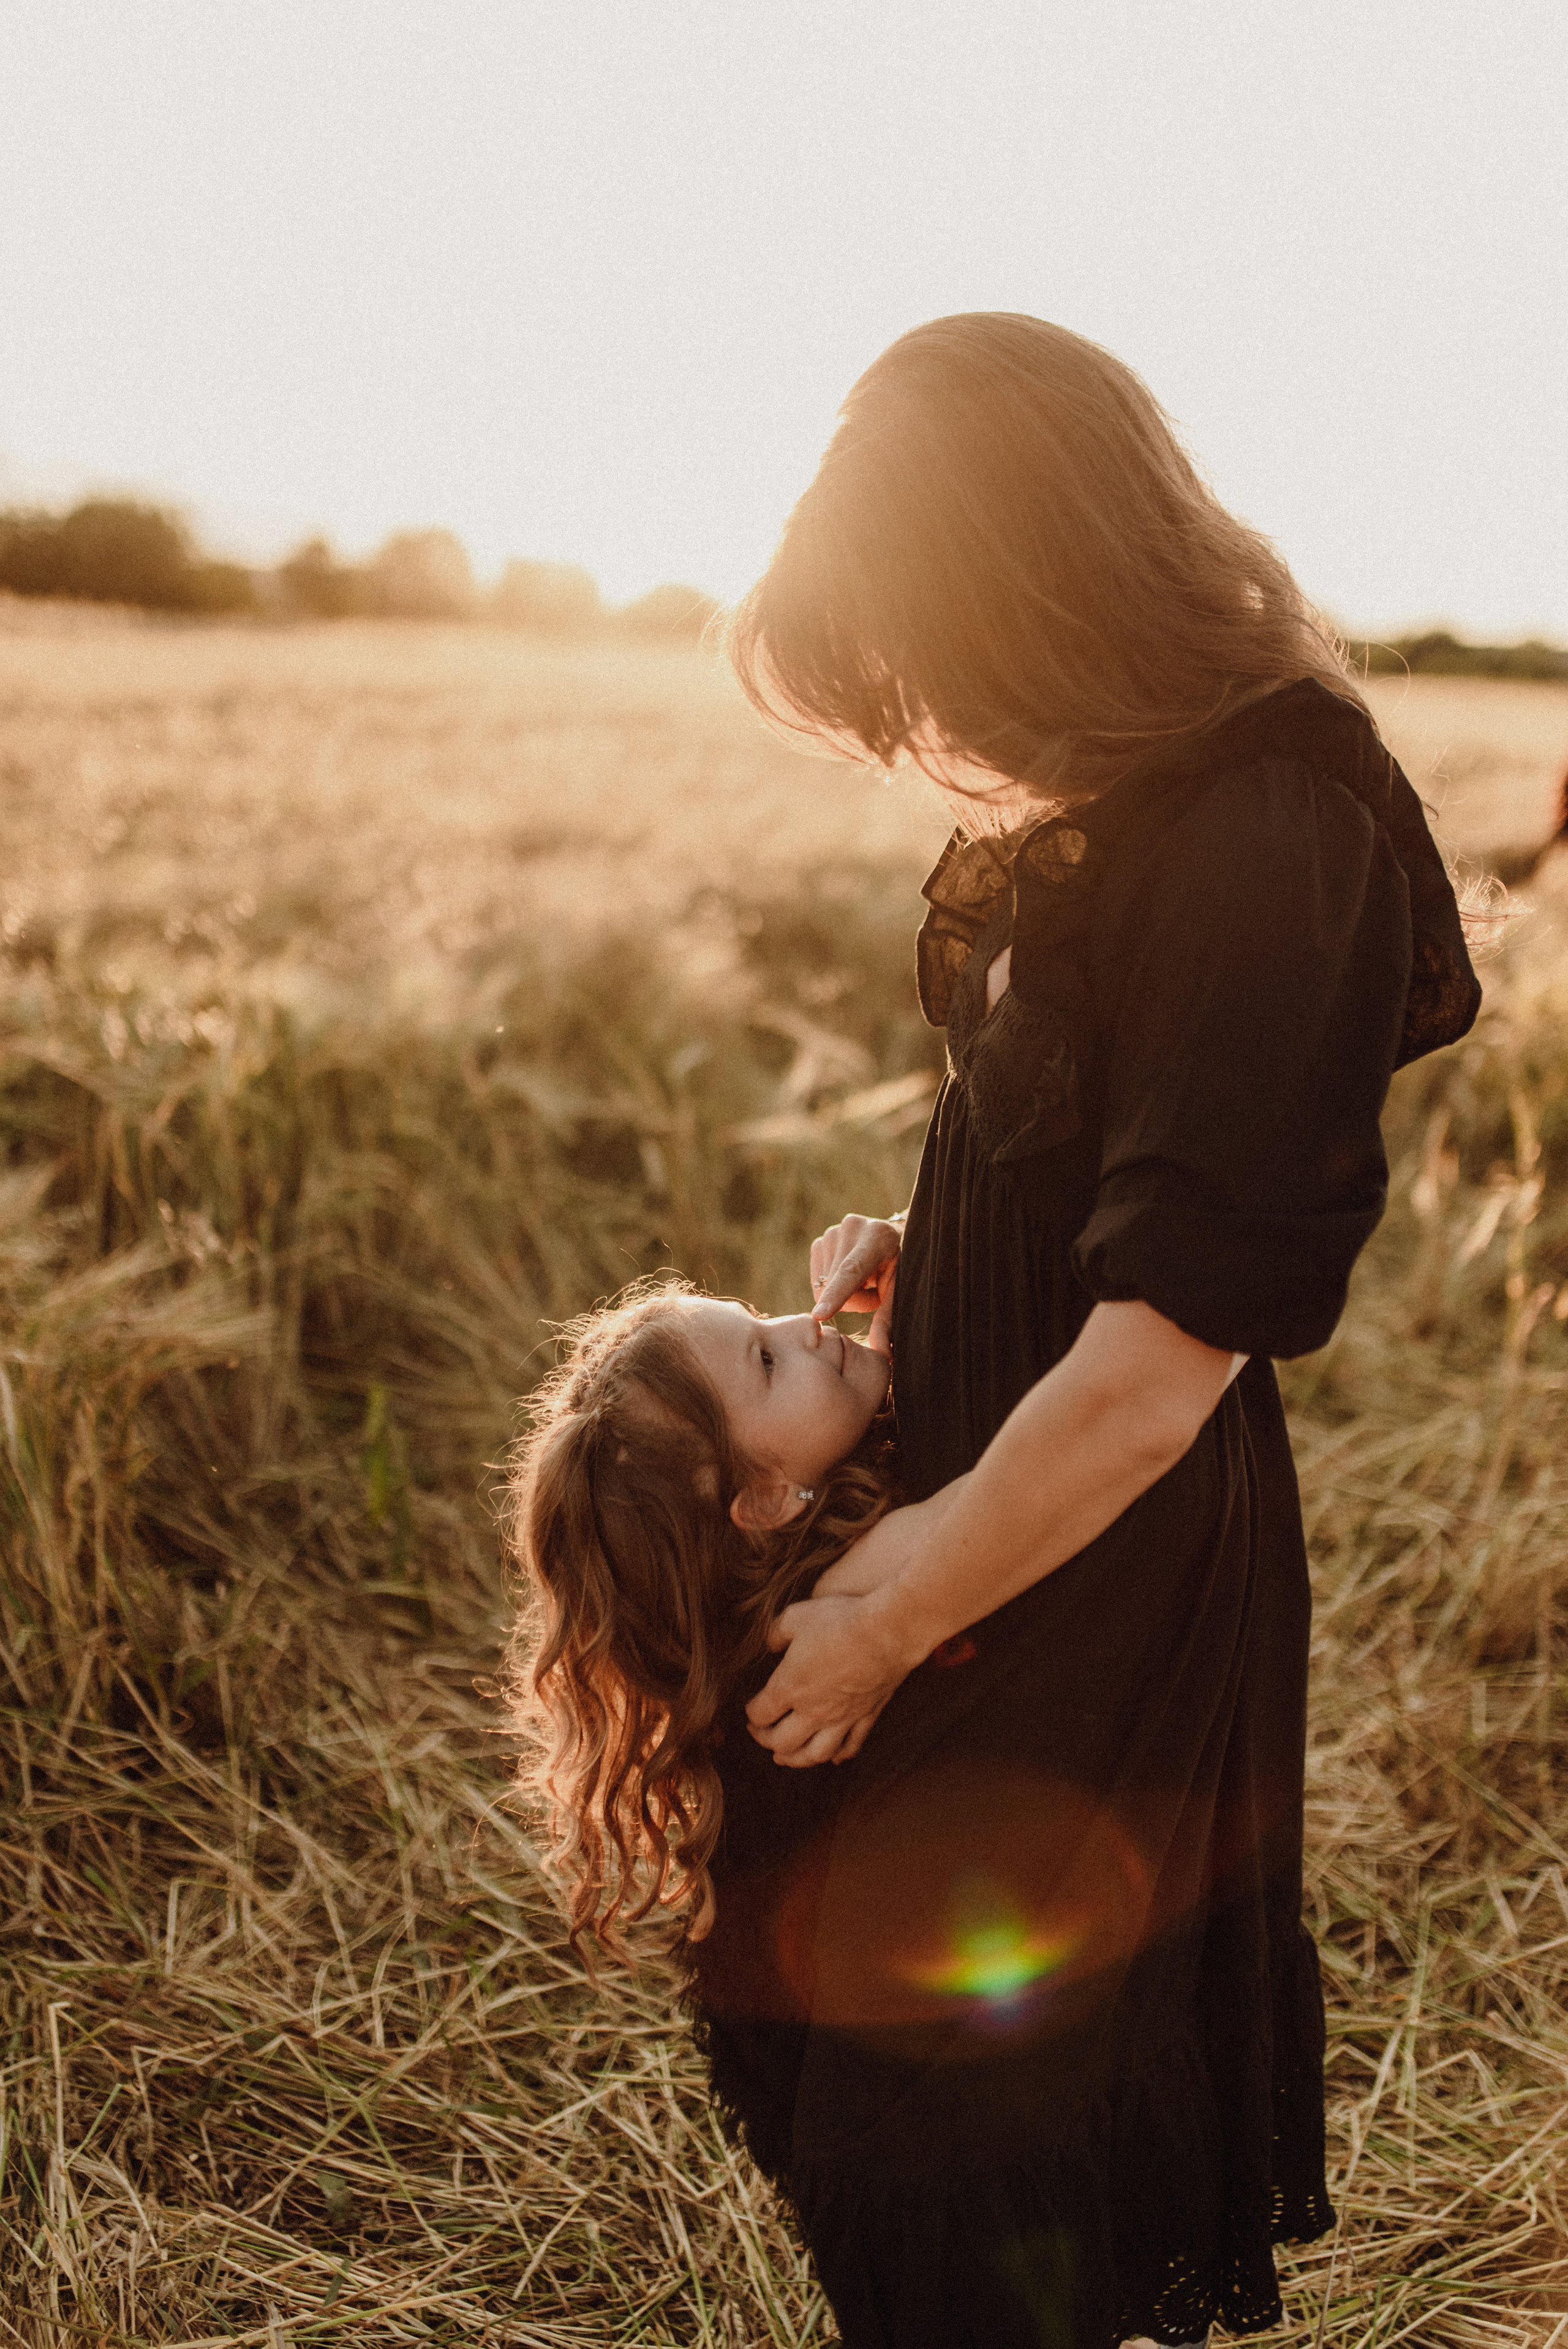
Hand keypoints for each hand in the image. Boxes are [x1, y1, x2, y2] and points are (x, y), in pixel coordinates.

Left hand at [745, 1500, 940, 1765]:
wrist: (889, 1631)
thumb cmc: (840, 1620)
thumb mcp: (796, 1616)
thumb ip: (776, 1633)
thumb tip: (770, 1644)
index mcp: (790, 1687)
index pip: (761, 1714)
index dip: (751, 1713)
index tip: (751, 1707)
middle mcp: (813, 1711)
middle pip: (782, 1742)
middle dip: (766, 1741)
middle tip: (761, 1733)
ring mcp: (843, 1717)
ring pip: (815, 1754)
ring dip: (797, 1760)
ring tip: (787, 1758)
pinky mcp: (868, 1716)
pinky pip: (852, 1745)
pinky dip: (840, 1755)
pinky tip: (835, 1757)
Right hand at [809, 1212, 902, 1357]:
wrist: (895, 1239)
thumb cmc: (902, 1268)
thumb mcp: (900, 1291)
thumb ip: (889, 1321)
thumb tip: (884, 1358)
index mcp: (878, 1236)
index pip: (852, 1271)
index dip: (836, 1295)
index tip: (819, 1316)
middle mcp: (852, 1227)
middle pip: (837, 1287)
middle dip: (856, 1300)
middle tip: (876, 1289)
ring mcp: (832, 1232)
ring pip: (824, 1287)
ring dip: (845, 1294)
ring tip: (866, 1280)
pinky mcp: (820, 1241)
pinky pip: (817, 1283)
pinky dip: (834, 1287)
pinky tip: (852, 1277)